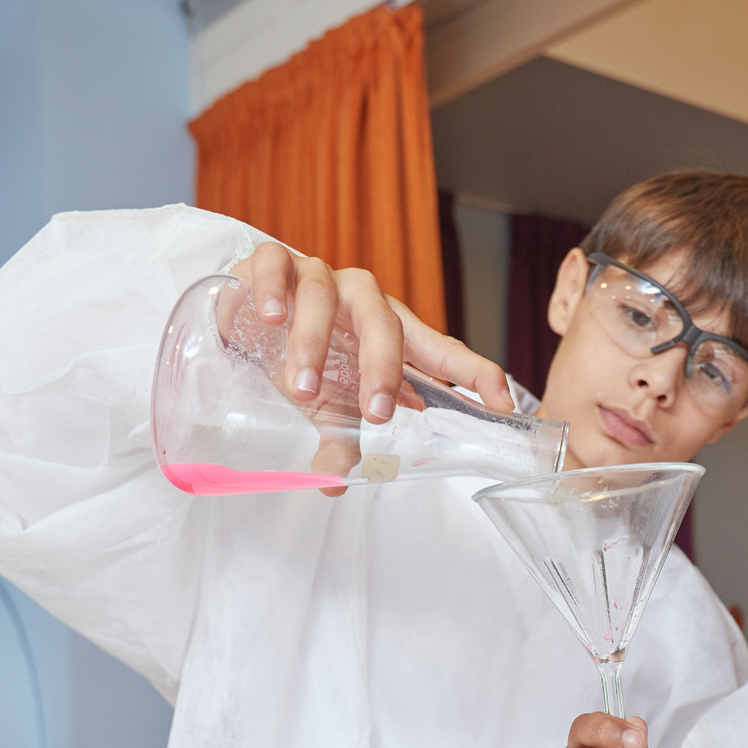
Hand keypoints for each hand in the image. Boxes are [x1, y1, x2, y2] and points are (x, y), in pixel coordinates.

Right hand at [229, 240, 513, 426]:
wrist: (246, 313)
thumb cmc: (303, 353)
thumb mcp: (327, 400)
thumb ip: (337, 436)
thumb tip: (333, 484)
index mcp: (389, 331)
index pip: (439, 350)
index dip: (472, 372)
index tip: (501, 402)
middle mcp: (362, 299)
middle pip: (385, 323)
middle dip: (383, 369)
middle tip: (376, 414)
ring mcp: (318, 277)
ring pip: (324, 297)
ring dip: (313, 343)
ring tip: (302, 389)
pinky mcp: (271, 263)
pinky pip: (275, 265)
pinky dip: (271, 290)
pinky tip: (270, 317)